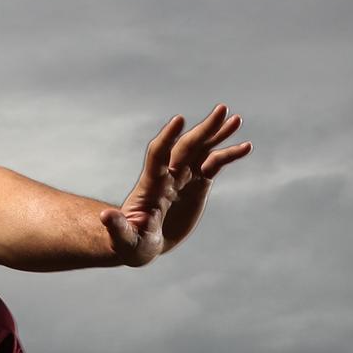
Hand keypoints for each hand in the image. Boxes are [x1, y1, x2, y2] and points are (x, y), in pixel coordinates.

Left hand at [100, 104, 251, 264]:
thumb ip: (118, 228)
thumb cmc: (130, 242)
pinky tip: (246, 146)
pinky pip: (214, 164)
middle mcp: (168, 175)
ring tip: (236, 118)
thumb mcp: (124, 239)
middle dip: (203, 129)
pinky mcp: (197, 184)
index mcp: (151, 185)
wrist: (143, 242)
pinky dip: (228, 155)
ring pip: (201, 150)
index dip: (167, 138)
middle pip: (186, 147)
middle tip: (222, 110)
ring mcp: (184, 177)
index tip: (179, 120)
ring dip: (217, 134)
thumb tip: (106, 216)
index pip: (158, 155)